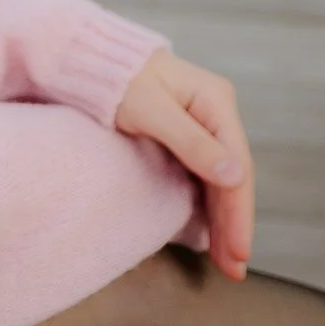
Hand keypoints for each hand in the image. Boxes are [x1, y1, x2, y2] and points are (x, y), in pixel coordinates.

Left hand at [113, 48, 254, 281]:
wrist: (86, 56)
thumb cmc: (113, 78)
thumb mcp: (149, 109)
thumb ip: (190, 141)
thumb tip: (234, 176)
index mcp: (215, 101)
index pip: (236, 166)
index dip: (238, 212)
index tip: (236, 250)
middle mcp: (215, 112)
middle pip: (232, 177)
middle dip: (234, 224)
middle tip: (234, 269)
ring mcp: (202, 124)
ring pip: (219, 180)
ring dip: (223, 220)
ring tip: (226, 261)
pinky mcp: (185, 135)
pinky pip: (202, 176)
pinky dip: (206, 205)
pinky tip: (208, 232)